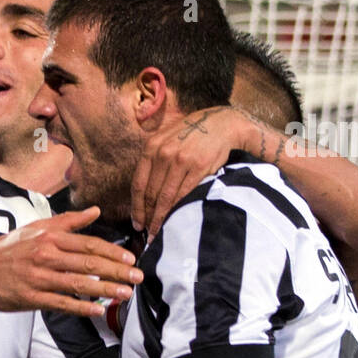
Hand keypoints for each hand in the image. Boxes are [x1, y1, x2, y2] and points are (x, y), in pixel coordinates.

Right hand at [0, 207, 142, 318]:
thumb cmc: (7, 248)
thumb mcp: (36, 227)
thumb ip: (68, 221)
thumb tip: (96, 211)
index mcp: (49, 237)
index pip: (88, 244)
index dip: (112, 252)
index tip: (131, 259)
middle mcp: (46, 256)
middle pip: (88, 264)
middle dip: (116, 271)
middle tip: (137, 278)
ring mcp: (39, 278)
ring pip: (78, 284)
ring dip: (105, 290)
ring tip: (125, 294)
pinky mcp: (31, 297)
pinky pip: (61, 303)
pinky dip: (81, 307)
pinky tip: (97, 310)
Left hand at [135, 106, 259, 238]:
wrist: (221, 124)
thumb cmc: (191, 135)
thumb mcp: (165, 139)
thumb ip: (152, 160)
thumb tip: (141, 193)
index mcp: (150, 147)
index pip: (138, 184)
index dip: (136, 207)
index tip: (136, 223)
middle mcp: (163, 153)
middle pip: (151, 193)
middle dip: (148, 216)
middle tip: (148, 233)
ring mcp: (180, 160)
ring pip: (166, 197)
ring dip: (161, 218)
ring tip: (159, 232)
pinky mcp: (198, 167)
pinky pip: (183, 194)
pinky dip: (177, 210)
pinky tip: (175, 219)